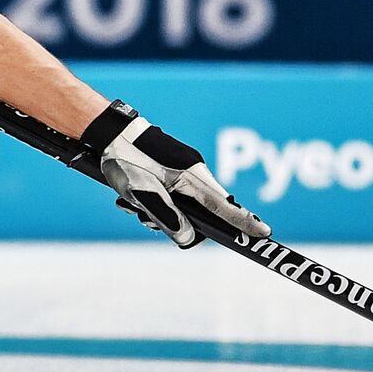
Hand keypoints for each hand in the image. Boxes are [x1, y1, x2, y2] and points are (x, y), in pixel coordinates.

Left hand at [82, 100, 269, 248]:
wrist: (109, 134)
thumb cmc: (125, 160)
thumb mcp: (143, 193)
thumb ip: (167, 217)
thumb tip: (188, 238)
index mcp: (192, 176)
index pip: (224, 206)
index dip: (244, 222)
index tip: (263, 234)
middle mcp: (193, 172)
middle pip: (201, 211)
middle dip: (177, 222)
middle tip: (146, 217)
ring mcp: (182, 170)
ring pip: (183, 205)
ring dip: (159, 212)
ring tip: (132, 204)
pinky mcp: (171, 170)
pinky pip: (172, 196)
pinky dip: (154, 202)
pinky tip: (132, 198)